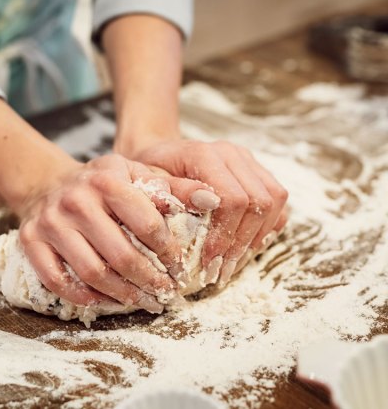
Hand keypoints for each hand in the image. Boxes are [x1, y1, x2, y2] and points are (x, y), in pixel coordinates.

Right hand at [15, 154, 217, 309]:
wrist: (49, 183)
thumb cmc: (102, 184)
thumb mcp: (137, 174)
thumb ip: (174, 187)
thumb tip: (213, 200)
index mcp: (107, 179)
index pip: (147, 223)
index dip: (169, 252)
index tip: (180, 269)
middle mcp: (76, 200)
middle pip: (120, 255)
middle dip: (149, 281)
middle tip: (166, 294)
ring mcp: (51, 222)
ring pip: (91, 272)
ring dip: (122, 295)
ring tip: (143, 301)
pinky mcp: (32, 241)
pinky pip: (58, 281)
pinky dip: (85, 297)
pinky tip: (106, 301)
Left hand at [128, 139, 288, 285]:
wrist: (159, 156)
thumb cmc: (149, 174)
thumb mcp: (149, 184)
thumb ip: (174, 192)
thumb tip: (207, 204)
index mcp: (204, 154)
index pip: (233, 199)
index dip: (225, 235)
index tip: (209, 263)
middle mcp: (232, 154)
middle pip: (258, 201)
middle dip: (242, 243)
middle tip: (221, 271)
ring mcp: (247, 160)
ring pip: (275, 200)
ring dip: (257, 238)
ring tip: (233, 264)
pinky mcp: (256, 170)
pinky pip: (277, 200)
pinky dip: (267, 227)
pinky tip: (245, 248)